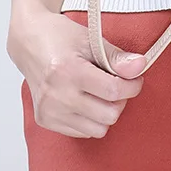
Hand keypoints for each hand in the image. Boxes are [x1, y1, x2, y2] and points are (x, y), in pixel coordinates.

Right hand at [7, 7, 146, 138]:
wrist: (29, 43)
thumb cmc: (60, 38)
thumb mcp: (91, 40)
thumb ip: (117, 57)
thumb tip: (140, 66)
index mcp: (68, 71)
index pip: (113, 91)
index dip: (132, 86)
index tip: (135, 79)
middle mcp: (56, 95)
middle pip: (109, 115)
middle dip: (120, 100)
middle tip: (116, 84)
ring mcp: (49, 111)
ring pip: (98, 129)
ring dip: (106, 112)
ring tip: (100, 93)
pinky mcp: (44, 121)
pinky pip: (82, 133)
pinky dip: (91, 120)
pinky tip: (85, 100)